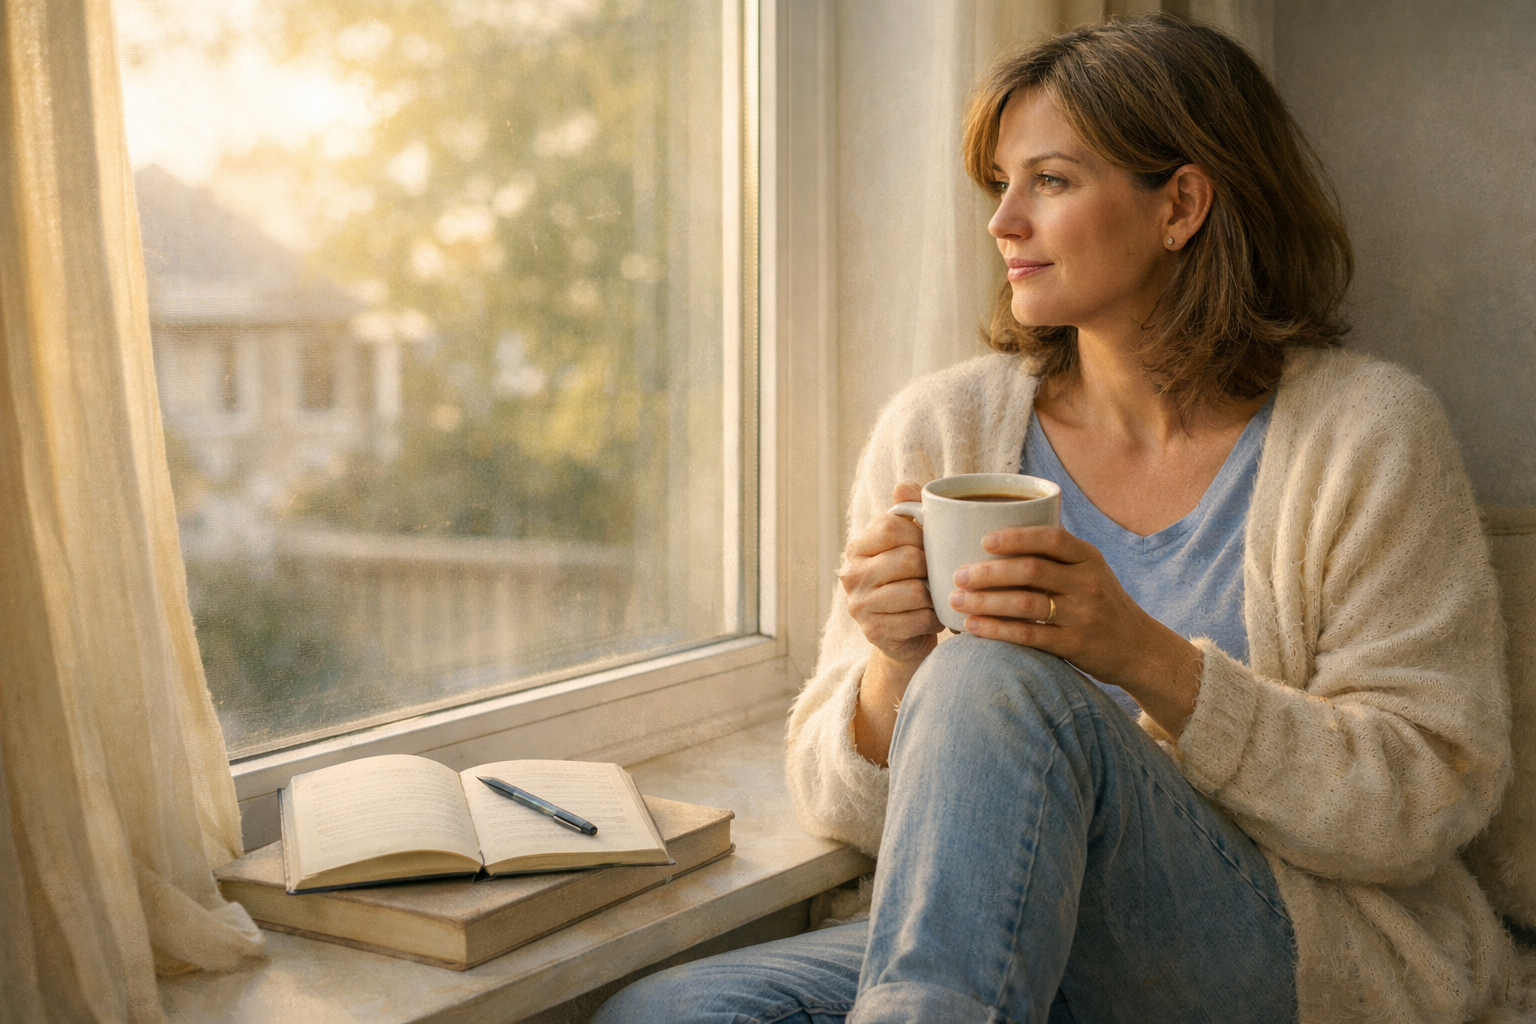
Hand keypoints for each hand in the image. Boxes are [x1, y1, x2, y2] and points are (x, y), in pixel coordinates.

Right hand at [839, 482, 943, 663]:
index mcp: (858, 546)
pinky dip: (934, 618)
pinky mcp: (873, 632)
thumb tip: (903, 488)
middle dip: (932, 567)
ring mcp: (859, 605)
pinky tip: (932, 616)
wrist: (904, 633)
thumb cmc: (911, 579)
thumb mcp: (910, 541)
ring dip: (935, 595)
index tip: (930, 545)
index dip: (920, 534)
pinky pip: (918, 619)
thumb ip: (910, 509)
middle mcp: (851, 574)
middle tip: (938, 574)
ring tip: (936, 595)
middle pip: (908, 559)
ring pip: (915, 592)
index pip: (892, 526)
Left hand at [947, 525, 1202, 735]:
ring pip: (1025, 603)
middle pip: (1031, 570)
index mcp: (1089, 557)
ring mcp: (1082, 615)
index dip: (1016, 537)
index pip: (1051, 538)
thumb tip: (997, 537)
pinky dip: (997, 630)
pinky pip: (1029, 635)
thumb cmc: (1101, 604)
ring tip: (956, 600)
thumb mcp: (1090, 572)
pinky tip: (973, 626)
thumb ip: (1056, 557)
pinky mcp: (1075, 645)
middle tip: (959, 575)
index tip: (984, 540)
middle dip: (989, 572)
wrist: (1139, 649)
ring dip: (986, 601)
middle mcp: (1088, 583)